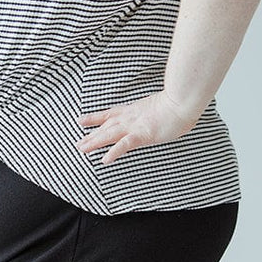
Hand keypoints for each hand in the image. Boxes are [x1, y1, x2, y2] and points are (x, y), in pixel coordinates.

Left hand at [74, 89, 202, 164]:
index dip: (95, 118)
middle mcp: (130, 117)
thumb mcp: (161, 105)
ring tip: (81, 149)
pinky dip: (113, 152)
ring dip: (94, 142)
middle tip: (78, 144)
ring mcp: (135, 126)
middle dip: (91, 135)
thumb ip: (155, 111)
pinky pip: (124, 145)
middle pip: (105, 126)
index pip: (110, 114)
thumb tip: (158, 115)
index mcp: (134, 110)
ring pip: (109, 135)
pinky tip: (105, 160)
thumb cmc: (179, 103)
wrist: (183, 101)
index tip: (81, 120)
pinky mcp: (142, 134)